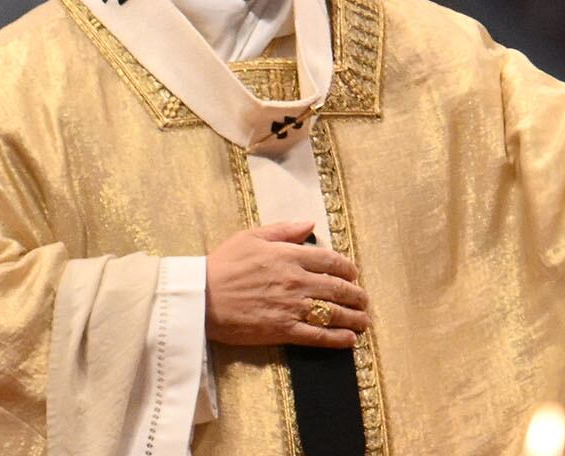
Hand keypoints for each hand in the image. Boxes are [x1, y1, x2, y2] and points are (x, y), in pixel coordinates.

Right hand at [206, 221, 368, 349]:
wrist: (200, 298)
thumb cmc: (222, 265)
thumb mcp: (252, 237)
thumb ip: (284, 230)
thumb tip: (310, 224)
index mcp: (290, 256)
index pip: (331, 261)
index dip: (348, 269)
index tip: (354, 275)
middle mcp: (297, 281)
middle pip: (337, 288)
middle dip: (356, 296)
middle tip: (364, 301)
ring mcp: (292, 306)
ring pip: (332, 312)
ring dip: (353, 318)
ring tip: (364, 322)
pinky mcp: (283, 330)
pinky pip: (317, 335)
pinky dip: (337, 338)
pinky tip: (349, 340)